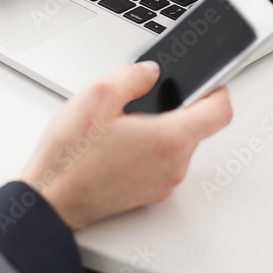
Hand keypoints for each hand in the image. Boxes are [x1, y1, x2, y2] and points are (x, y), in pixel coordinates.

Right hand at [21, 62, 232, 229]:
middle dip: (176, 109)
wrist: (52, 200)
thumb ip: (133, 75)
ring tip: (120, 124)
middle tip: (142, 100)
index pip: (220, 112)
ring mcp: (162, 184)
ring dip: (159, 131)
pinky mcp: (148, 196)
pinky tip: (116, 145)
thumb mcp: (97, 95)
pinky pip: (160, 165)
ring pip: (177, 147)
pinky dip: (147, 151)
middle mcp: (173, 165)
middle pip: (197, 129)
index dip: (217, 90)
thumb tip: (149, 72)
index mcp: (170, 138)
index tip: (207, 81)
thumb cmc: (71, 157)